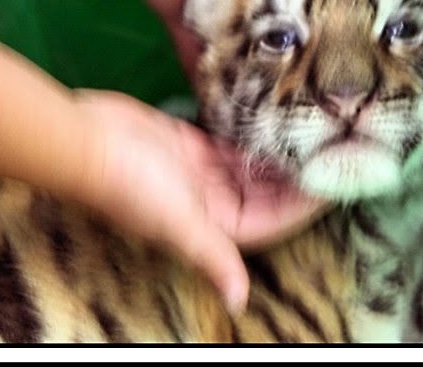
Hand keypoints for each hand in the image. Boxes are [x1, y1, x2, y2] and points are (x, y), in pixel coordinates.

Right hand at [76, 90, 325, 313]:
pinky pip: (229, 142)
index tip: (336, 182)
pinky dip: (252, 135)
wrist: (86, 139)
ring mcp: (199, 171)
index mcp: (211, 226)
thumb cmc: (130, 182)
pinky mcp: (188, 142)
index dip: (303, 205)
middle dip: (296, 178)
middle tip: (332, 149)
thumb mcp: (175, 221)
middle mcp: (209, 202)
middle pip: (264, 194)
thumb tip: (239, 302)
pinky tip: (274, 119)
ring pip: (250, 167)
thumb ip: (211, 256)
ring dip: (277, 155)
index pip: (270, 220)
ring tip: (312, 132)